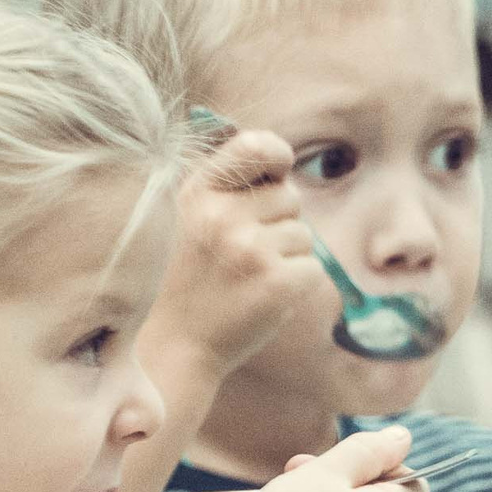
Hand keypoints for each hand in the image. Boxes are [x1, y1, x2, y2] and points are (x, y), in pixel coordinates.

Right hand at [143, 127, 321, 379]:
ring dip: (288, 257)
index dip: (276, 154)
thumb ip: (232, 189)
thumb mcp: (194, 220)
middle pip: (290, 196)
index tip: (279, 169)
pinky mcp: (277, 281)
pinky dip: (297, 285)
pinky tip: (264, 298)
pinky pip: (313, 268)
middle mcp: (222, 215)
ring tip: (249, 279)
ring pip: (303, 235)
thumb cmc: (194, 280)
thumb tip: (284, 166)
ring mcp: (250, 249)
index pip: (254, 146)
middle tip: (245, 254)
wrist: (178, 345)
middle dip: (280, 222)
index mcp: (199, 193)